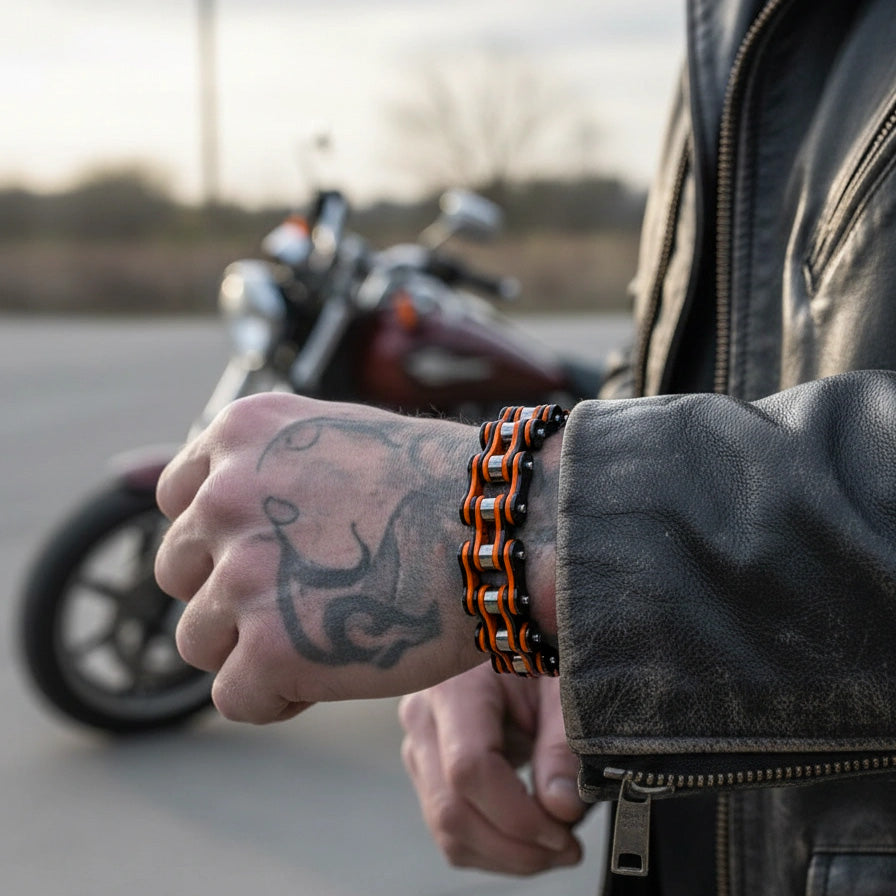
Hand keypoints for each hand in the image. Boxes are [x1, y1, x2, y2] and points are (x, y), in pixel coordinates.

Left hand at [154, 393, 485, 721]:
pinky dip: (274, 696)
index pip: (179, 498)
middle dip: (227, 594)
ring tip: (316, 642)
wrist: (501, 528)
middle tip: (296, 605)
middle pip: (179, 571)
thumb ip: (278, 468)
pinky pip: (233, 696)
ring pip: (197, 640)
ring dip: (247, 649)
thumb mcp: (340, 438)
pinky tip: (326, 676)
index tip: (265, 558)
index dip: (218, 539)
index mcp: (242, 434)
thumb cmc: (440, 487)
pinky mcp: (268, 648)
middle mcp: (225, 496)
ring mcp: (241, 573)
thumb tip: (237, 516)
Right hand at [399, 664, 586, 874]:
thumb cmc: (536, 650)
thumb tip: (560, 807)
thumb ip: (563, 740)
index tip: (563, 830)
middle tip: (568, 848)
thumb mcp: (560, 682)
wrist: (509, 632)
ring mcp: (419, 744)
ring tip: (555, 842)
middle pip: (452, 809)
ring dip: (505, 854)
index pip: (469, 768)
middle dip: (515, 846)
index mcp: (454, 685)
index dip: (517, 814)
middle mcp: (423, 716)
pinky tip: (528, 835)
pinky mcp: (426, 767)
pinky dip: (491, 847)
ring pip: (446, 829)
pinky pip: (449, 827)